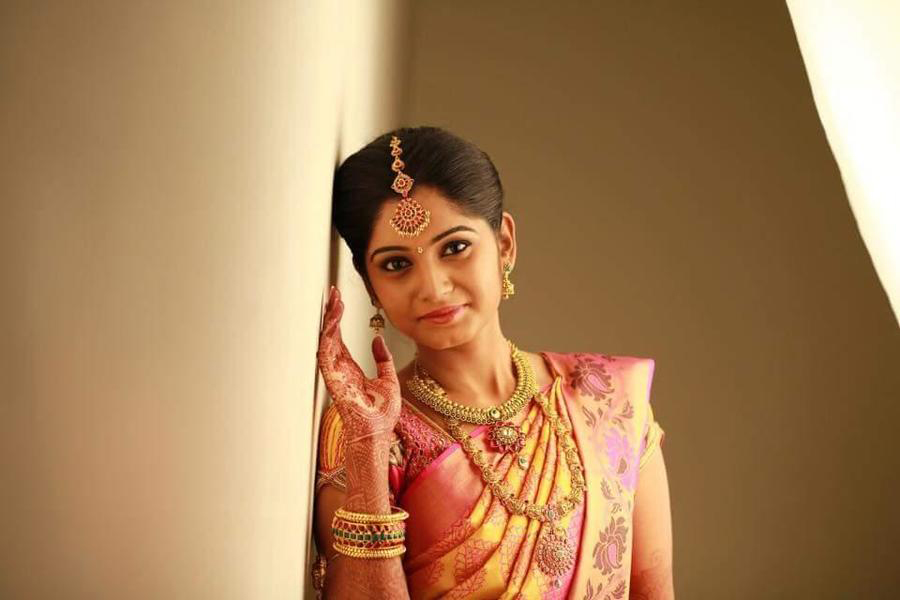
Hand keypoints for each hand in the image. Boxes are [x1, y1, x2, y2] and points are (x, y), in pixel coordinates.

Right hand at [316, 286, 400, 443]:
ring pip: (326, 341)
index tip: (338, 300)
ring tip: (332, 302)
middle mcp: (339, 369)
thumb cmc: (381, 414)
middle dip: (330, 314)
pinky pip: (326, 355)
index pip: (340, 338)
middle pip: (331, 335)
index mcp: (350, 368)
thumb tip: (378, 339)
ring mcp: (334, 374)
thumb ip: (383, 359)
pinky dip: (327, 338)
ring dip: (328, 322)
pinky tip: (330, 323)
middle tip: (332, 293)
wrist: (378, 433)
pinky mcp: (333, 380)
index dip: (338, 318)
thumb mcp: (388, 379)